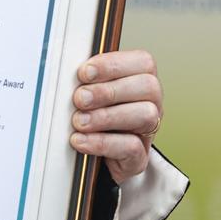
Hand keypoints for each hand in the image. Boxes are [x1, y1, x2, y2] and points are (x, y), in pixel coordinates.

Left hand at [69, 49, 162, 184]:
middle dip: (108, 91)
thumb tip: (67, 74)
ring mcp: (149, 129)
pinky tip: (80, 140)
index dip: (113, 65)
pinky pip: (131, 147)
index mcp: (143, 79)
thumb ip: (88, 80)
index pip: (143, 62)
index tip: (85, 73)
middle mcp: (152, 101)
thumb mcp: (94, 92)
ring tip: (79, 121)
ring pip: (145, 115)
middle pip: (148, 86)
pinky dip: (102, 143)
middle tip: (79, 99)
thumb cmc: (96, 115)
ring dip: (107, 116)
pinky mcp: (140, 156)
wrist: (99, 157)